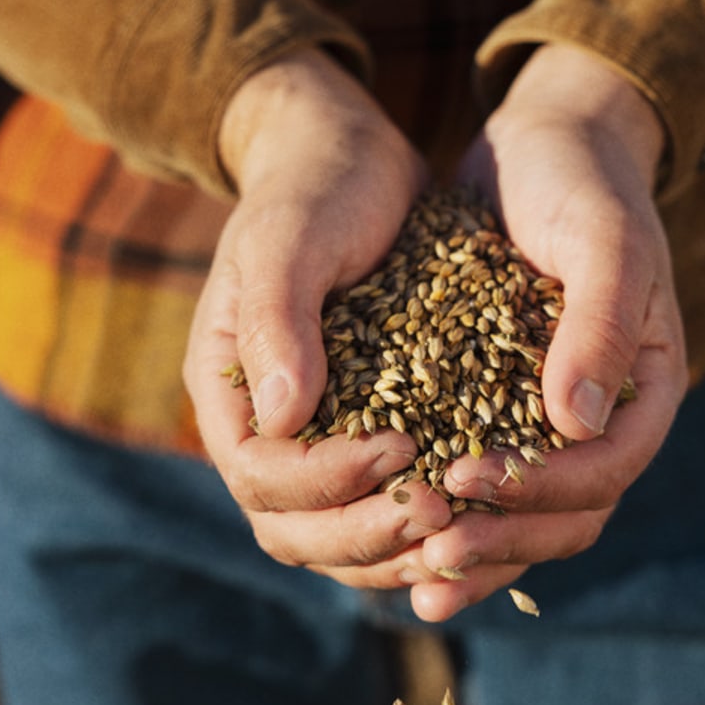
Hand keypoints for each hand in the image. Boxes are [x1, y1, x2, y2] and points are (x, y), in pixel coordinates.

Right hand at [183, 47, 453, 582]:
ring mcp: (314, 435)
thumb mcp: (290, 237)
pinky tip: (476, 515)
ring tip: (462, 530)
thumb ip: (278, 319)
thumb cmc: (315, 187)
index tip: (401, 448)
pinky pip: (383, 501)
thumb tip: (282, 417)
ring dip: (394, 547)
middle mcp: (264, 426)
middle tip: (439, 514)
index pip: (260, 474)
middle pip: (294, 526)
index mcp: (229, 386)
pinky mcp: (365, 429)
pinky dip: (419, 523)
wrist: (350, 157)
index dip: (325, 480)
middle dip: (365, 533)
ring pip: (338, 533)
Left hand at [407, 44, 689, 620]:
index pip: (609, 468)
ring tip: (413, 579)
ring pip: (526, 516)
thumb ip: (600, 323)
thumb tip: (578, 422)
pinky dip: (453, 517)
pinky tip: (400, 543)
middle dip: (503, 538)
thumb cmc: (581, 183)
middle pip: (569, 514)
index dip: (543, 489)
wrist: (543, 145)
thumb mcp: (601, 239)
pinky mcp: (501, 408)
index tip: (468, 479)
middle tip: (431, 547)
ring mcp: (553, 420)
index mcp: (646, 387)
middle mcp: (604, 416)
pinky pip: (485, 482)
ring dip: (476, 550)